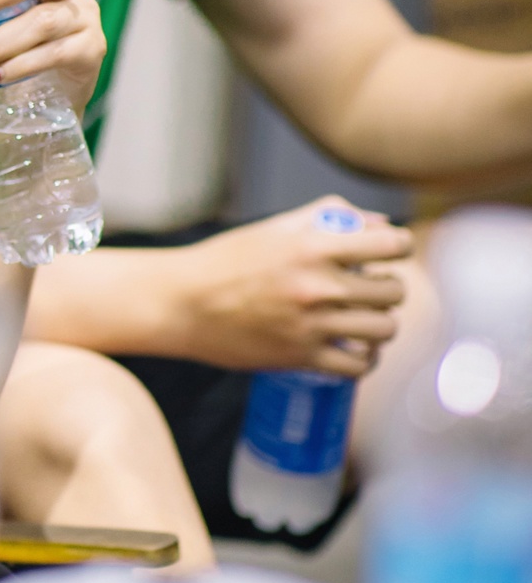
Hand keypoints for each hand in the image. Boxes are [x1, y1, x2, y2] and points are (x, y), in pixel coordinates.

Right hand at [166, 197, 412, 374]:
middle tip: (373, 288)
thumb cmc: (226, 261)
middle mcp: (318, 287)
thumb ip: (329, 217)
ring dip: (381, 325)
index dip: (401, 246)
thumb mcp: (275, 227)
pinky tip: (354, 348)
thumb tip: (380, 224)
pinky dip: (364, 359)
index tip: (393, 251)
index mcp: (314, 247)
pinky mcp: (301, 358)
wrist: (182, 304)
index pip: (391, 244)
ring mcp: (311, 326)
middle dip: (390, 288)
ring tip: (366, 320)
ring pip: (384, 331)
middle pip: (394, 292)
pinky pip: (359, 366)